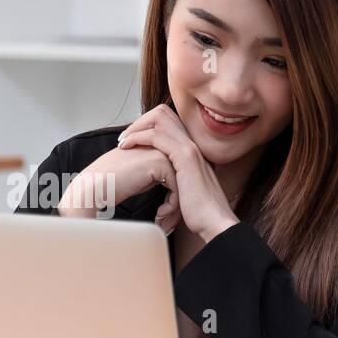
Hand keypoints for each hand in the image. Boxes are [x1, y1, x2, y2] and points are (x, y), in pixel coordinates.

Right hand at [57, 140, 178, 225]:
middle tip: (168, 221)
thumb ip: (152, 175)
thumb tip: (169, 193)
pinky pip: (177, 187)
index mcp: (154, 147)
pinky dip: (172, 205)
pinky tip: (159, 214)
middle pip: (182, 177)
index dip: (174, 195)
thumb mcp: (136, 176)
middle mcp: (159, 146)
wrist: (93, 186)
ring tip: (164, 221)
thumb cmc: (109, 185)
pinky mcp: (159, 162)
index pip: (177, 173)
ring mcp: (160, 151)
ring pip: (183, 182)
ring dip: (176, 206)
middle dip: (178, 202)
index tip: (164, 214)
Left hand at [117, 104, 239, 241]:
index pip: (168, 124)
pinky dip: (138, 137)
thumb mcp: (184, 191)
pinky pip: (157, 136)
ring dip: (136, 128)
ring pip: (159, 120)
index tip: (131, 139)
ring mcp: (190, 148)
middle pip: (163, 114)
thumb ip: (174, 180)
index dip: (147, 127)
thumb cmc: (200, 213)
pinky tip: (127, 146)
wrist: (215, 222)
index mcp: (191, 151)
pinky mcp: (185, 156)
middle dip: (140, 122)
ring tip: (122, 141)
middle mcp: (192, 145)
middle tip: (124, 137)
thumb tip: (157, 182)